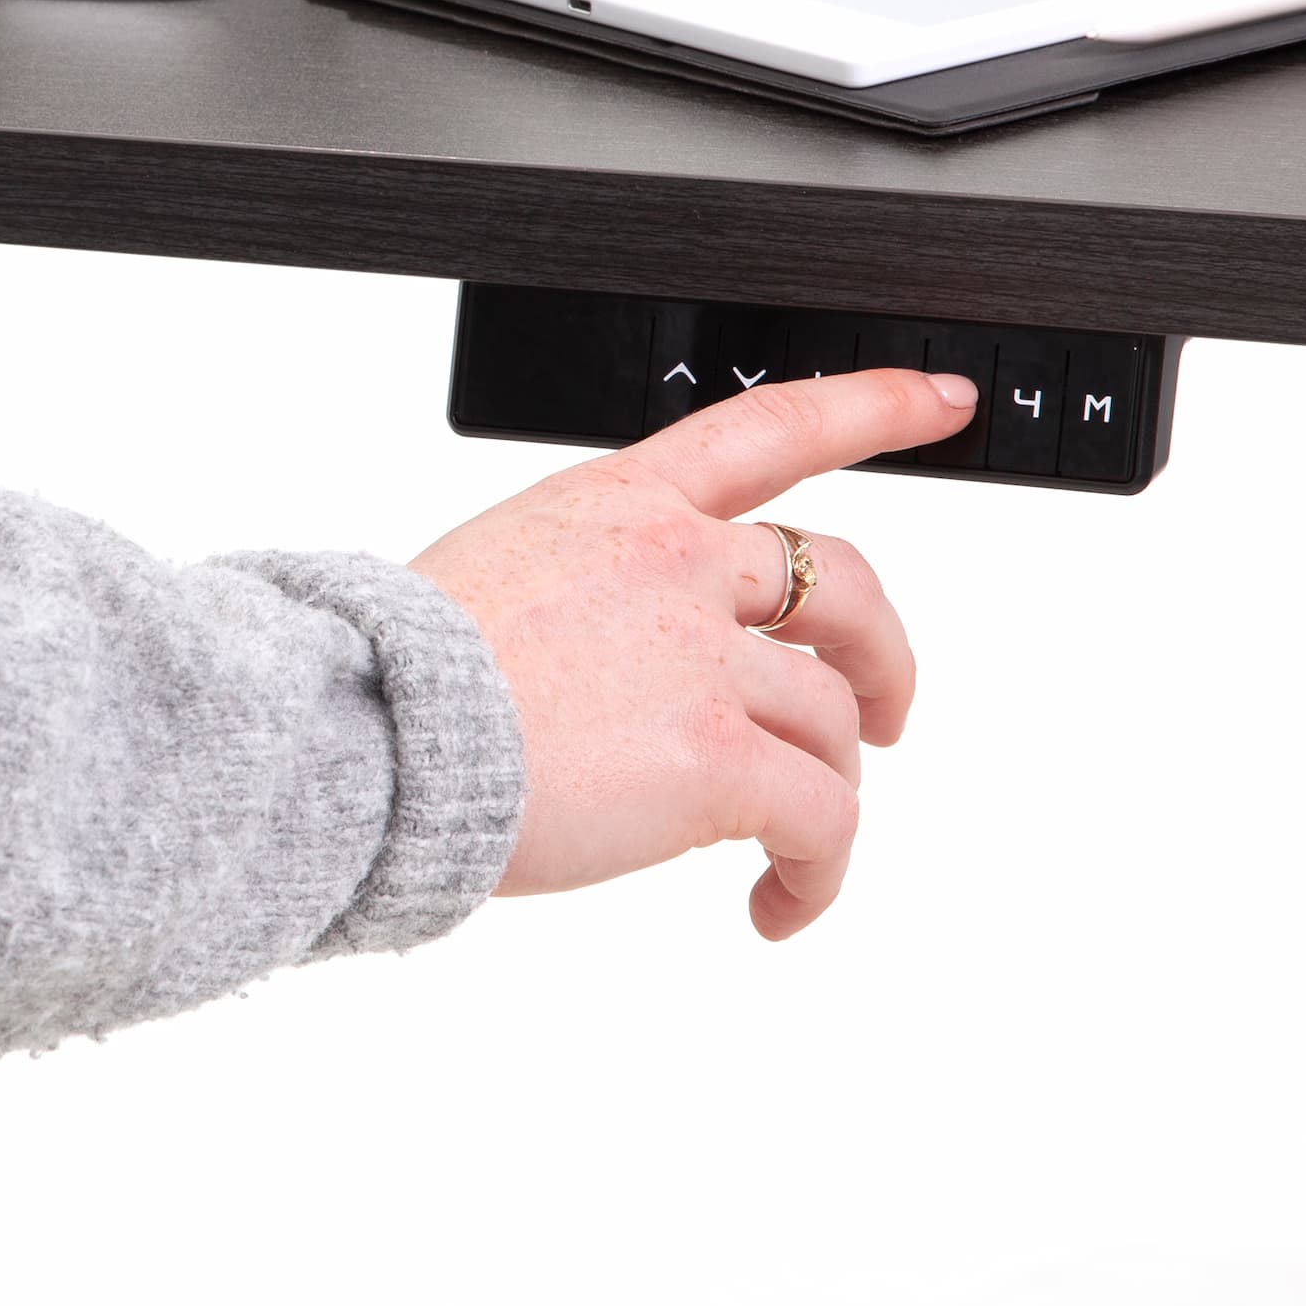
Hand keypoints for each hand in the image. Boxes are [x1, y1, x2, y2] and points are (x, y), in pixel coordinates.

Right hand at [412, 368, 972, 936]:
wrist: (366, 732)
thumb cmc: (393, 672)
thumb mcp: (497, 573)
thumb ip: (587, 589)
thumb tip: (624, 663)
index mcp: (619, 502)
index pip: (770, 425)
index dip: (872, 404)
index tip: (938, 401)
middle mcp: (677, 562)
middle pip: (843, 587)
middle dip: (883, 657)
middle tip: (881, 716)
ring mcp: (704, 658)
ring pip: (831, 721)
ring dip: (828, 795)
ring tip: (788, 854)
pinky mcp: (718, 758)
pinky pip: (821, 821)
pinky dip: (817, 874)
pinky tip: (775, 905)